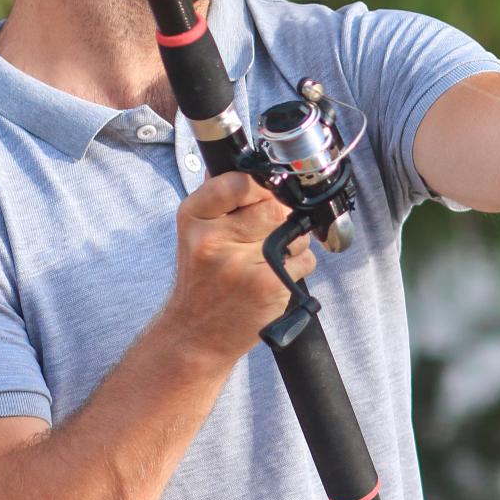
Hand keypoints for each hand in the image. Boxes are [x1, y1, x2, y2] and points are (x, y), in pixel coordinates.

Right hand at [156, 172, 314, 362]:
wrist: (195, 334)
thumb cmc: (202, 279)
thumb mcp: (196, 232)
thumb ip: (223, 199)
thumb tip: (256, 166)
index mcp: (195, 217)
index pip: (241, 181)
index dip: (263, 186)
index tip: (265, 195)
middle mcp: (214, 239)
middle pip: (276, 206)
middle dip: (282, 216)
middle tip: (268, 233)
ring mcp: (242, 264)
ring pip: (296, 231)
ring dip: (293, 242)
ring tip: (267, 259)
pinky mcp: (269, 285)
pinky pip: (305, 259)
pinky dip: (298, 267)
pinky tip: (274, 278)